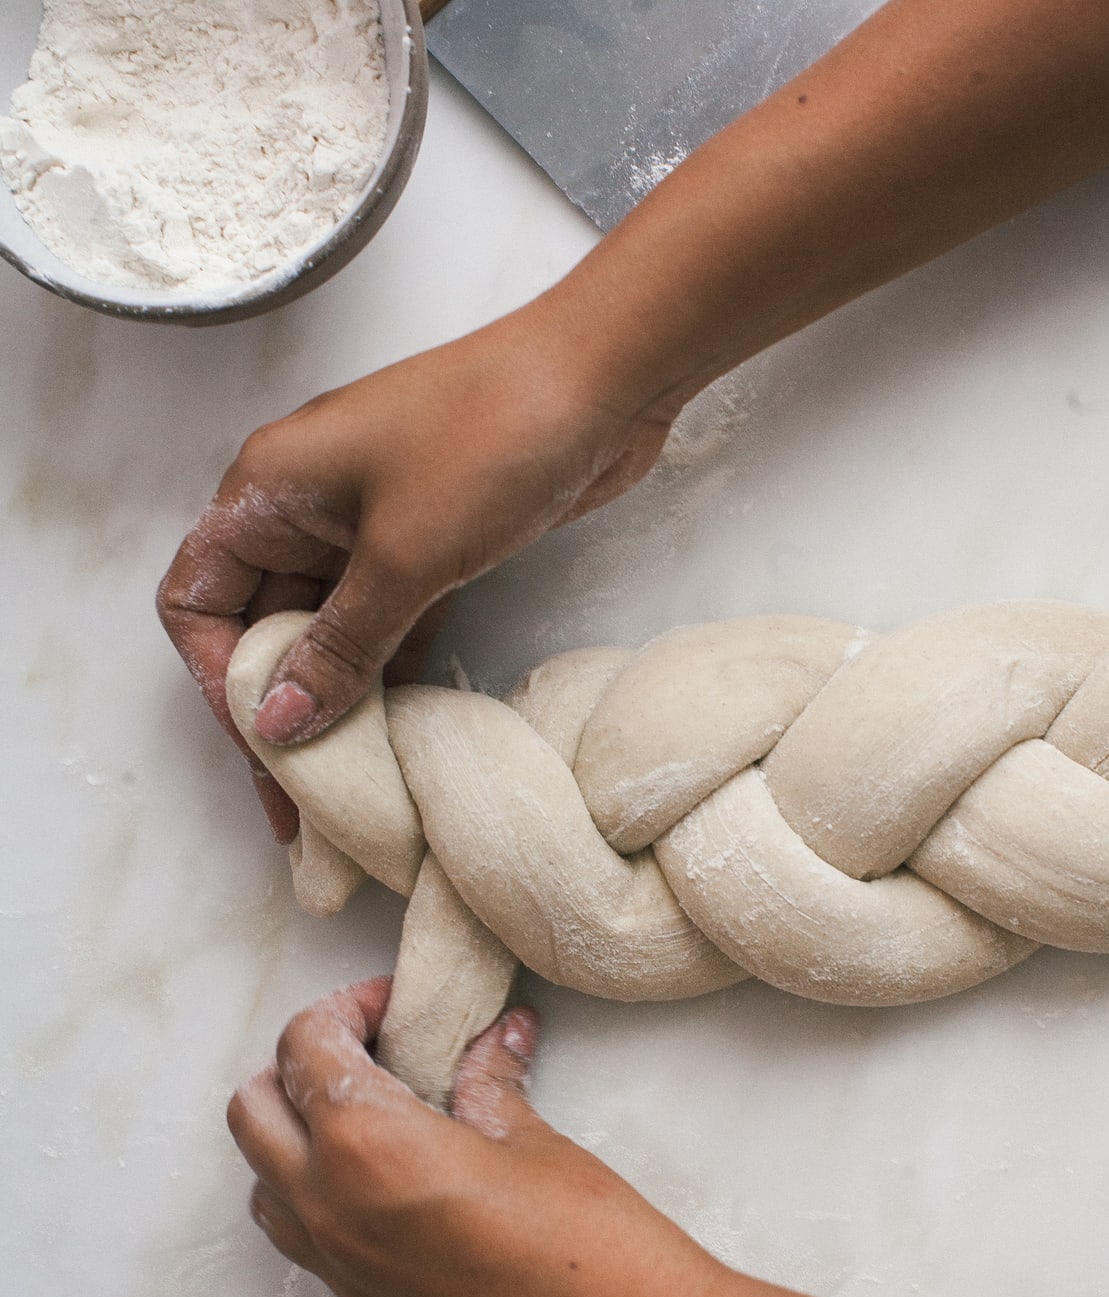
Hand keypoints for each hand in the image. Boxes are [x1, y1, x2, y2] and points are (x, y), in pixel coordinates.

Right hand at [158, 303, 678, 841]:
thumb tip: (277, 724)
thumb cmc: (492, 438)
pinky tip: (396, 739)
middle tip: (301, 802)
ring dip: (333, 703)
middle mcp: (306, 508)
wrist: (604, 377)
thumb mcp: (404, 556)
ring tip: (348, 790)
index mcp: (269, 490)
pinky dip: (385, 675)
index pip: (197, 600)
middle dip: (275, 709)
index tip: (264, 747)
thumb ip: (338, 647)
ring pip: (325, 632)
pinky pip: (384, 625)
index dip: (217, 680)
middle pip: (259, 625)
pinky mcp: (428, 545)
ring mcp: (369, 526)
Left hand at [227, 979, 731, 1296]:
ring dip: (298, 1137)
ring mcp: (344, 1276)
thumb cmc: (598, 1254)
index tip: (393, 1005)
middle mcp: (331, 1212)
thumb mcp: (539, 1146)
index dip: (345, 1008)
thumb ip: (492, 1086)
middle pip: (255, 1110)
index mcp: (367, 1148)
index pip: (305, 1047)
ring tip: (376, 1117)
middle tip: (372, 1049)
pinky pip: (310, 1245)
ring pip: (266, 1185)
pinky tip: (403, 1188)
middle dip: (300, 1064)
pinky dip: (327, 1199)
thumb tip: (494, 1041)